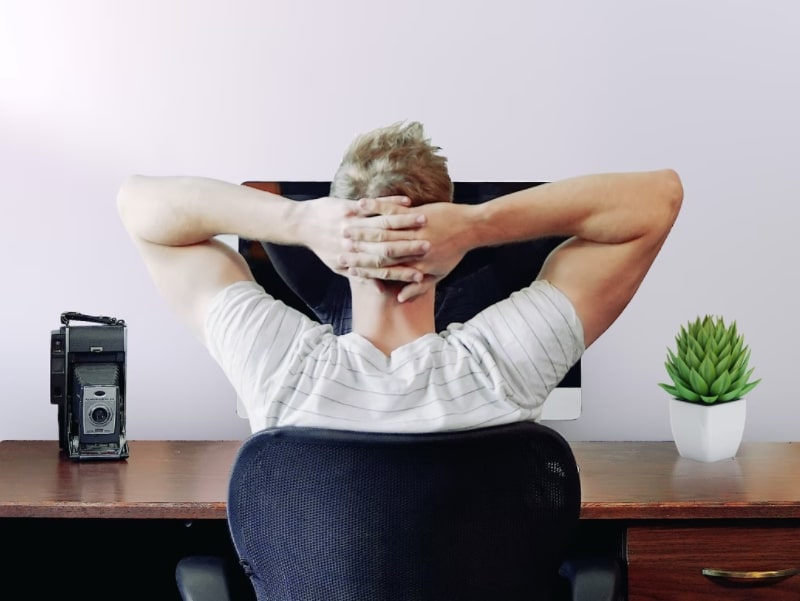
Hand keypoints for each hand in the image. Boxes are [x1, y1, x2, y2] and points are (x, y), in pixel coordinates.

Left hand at [300, 196, 429, 281]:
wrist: (302, 224)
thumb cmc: (323, 247)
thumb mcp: (338, 266)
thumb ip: (360, 277)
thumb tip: (380, 290)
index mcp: (353, 260)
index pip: (382, 270)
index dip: (402, 272)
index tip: (422, 274)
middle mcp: (353, 244)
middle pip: (387, 248)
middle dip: (410, 247)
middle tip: (430, 246)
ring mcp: (351, 224)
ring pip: (383, 224)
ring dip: (405, 221)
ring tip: (425, 220)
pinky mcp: (347, 208)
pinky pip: (373, 205)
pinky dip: (391, 203)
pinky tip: (407, 201)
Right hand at [342, 200, 473, 301]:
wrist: (471, 228)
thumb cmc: (454, 252)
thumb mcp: (439, 274)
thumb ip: (418, 287)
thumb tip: (399, 298)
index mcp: (414, 265)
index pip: (382, 269)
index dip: (362, 268)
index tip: (345, 267)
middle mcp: (411, 249)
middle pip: (377, 250)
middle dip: (355, 248)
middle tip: (337, 247)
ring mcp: (413, 230)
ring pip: (381, 230)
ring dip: (360, 228)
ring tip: (342, 226)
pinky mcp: (416, 213)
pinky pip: (391, 209)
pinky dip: (375, 206)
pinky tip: (360, 204)